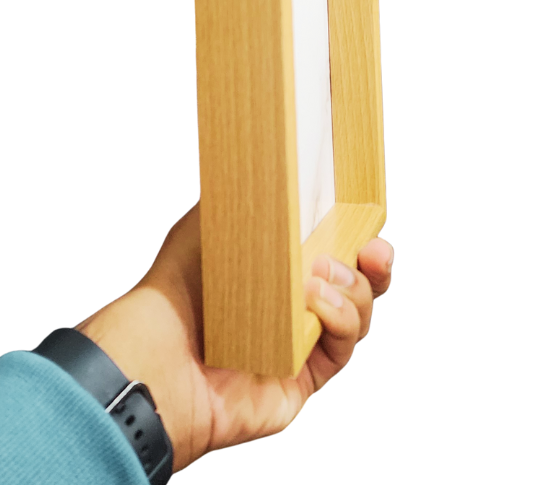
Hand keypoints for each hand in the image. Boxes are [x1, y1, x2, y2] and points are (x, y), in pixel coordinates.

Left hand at [77, 204, 393, 471]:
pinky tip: (317, 303)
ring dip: (352, 291)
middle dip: (376, 266)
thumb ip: (249, 195)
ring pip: (357, 316)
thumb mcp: (209, 220)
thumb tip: (273, 156)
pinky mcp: (302, 379)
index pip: (333, 246)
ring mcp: (299, 343)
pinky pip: (340, 350)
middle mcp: (292, 305)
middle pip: (359, 284)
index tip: (371, 220)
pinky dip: (339, 322)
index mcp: (277, 266)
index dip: (359, 232)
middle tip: (374, 249)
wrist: (158, 352)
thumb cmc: (174, 286)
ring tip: (319, 277)